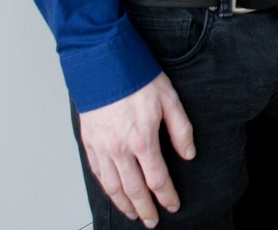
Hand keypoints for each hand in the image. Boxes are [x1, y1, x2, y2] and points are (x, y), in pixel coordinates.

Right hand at [78, 73, 194, 227]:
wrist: (103, 63)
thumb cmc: (137, 78)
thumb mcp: (171, 99)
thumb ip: (181, 130)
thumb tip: (188, 154)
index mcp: (142, 139)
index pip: (157, 178)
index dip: (166, 196)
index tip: (173, 205)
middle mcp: (119, 149)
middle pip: (134, 189)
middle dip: (145, 208)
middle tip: (152, 222)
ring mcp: (102, 147)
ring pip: (112, 186)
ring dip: (124, 204)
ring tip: (134, 214)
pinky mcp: (89, 143)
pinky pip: (97, 173)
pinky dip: (106, 188)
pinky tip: (113, 194)